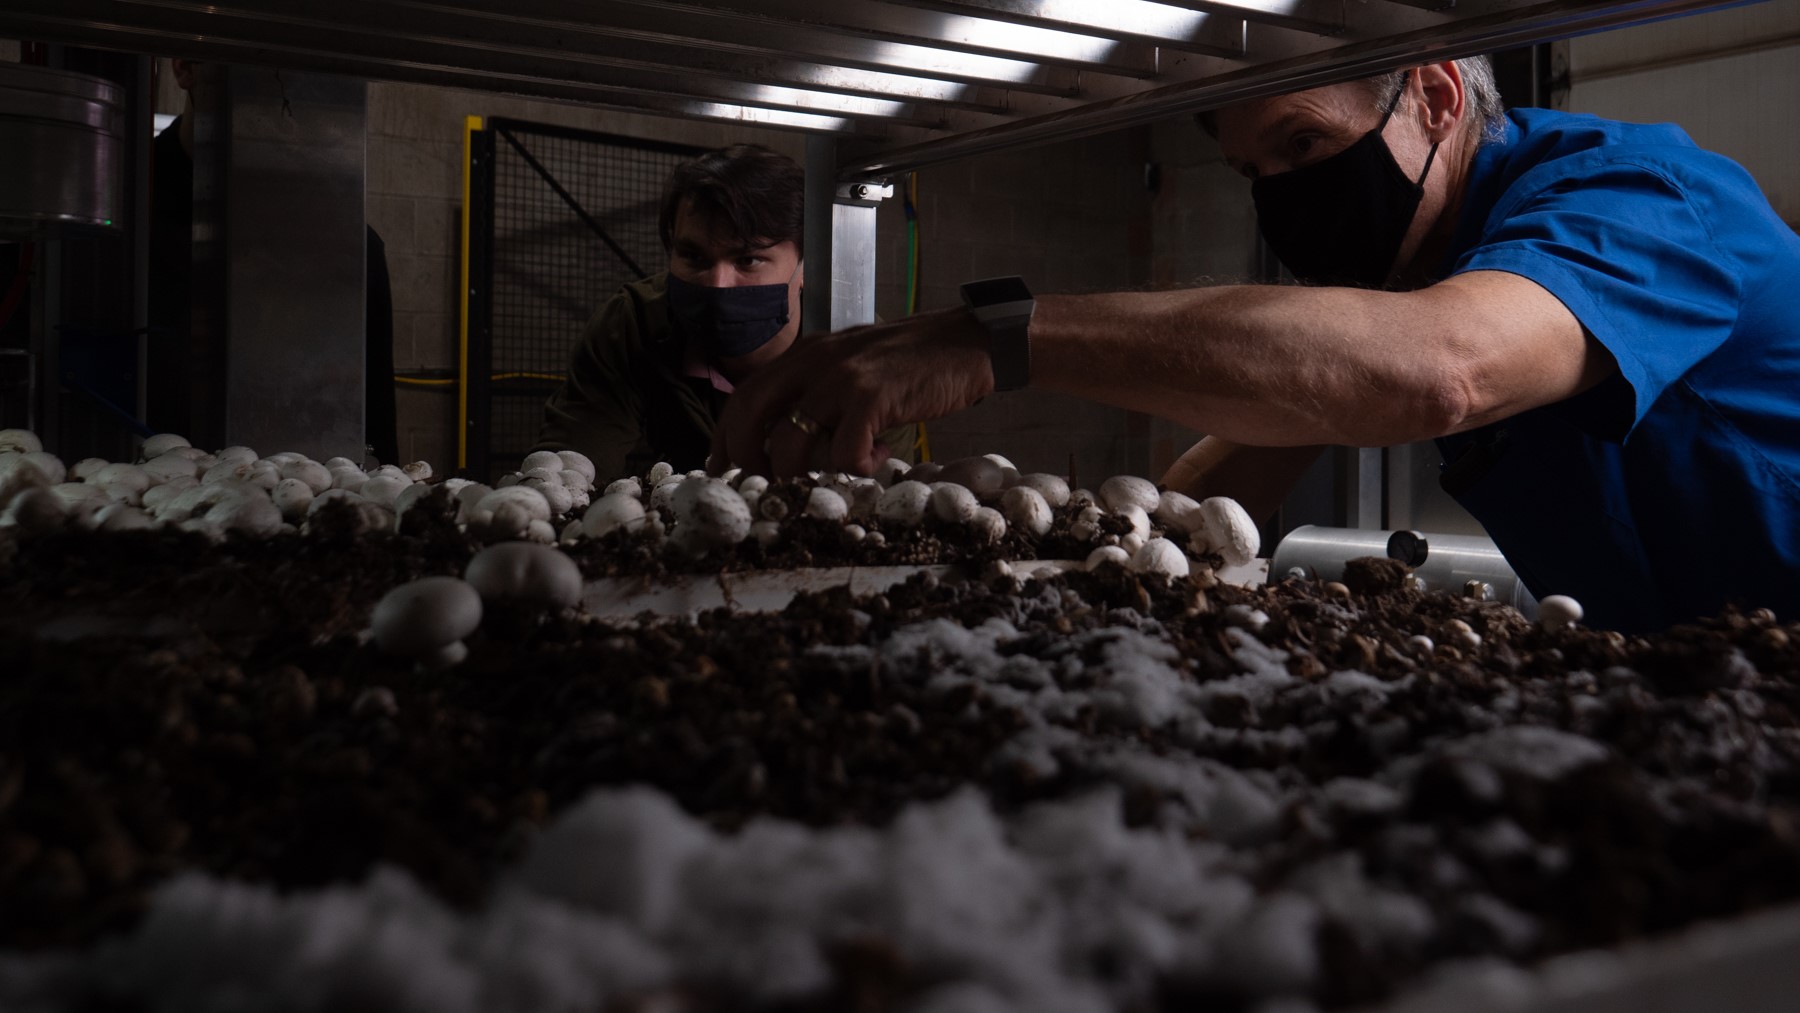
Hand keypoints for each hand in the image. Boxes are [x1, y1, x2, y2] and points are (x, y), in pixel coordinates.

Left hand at [710, 307, 995, 476]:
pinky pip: (842, 451)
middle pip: (750, 414)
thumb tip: (793, 440)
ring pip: (789, 441)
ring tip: (826, 482)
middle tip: (759, 488)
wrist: (969, 342)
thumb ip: (823, 391)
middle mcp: (814, 361)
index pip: (744, 395)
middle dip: (744, 459)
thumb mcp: (855, 365)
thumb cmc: (914, 363)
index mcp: (805, 353)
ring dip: (798, 475)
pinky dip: (853, 468)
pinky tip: (876, 460)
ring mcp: (840, 377)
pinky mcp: (871, 397)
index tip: (722, 468)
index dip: (725, 436)